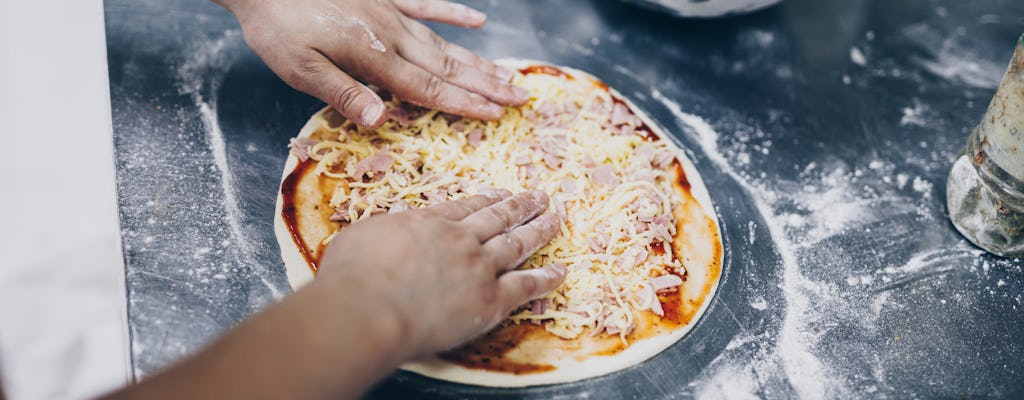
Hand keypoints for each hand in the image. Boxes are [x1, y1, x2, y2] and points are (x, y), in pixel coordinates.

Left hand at [216, 0, 528, 127]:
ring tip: (507, 74)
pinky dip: (453, 13)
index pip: (428, 88)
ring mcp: (390, 11)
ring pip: (443, 41)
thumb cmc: (277, 27)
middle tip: (521, 97)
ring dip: (477, 60)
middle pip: (447, 66)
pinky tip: (477, 20)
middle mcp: (391, 34)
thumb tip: (380, 119)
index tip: (497, 114)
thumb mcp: (300, 68)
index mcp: (373, 57)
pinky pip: (427, 4)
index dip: (464, 103)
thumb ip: (342, 93)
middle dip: (486, 85)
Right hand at [317, 190, 565, 358]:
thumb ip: (383, 231)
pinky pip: (526, 286)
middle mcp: (460, 239)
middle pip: (498, 217)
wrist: (369, 306)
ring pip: (517, 244)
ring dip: (539, 230)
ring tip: (556, 220)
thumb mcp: (361, 237)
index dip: (487, 199)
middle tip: (540, 196)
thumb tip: (388, 229)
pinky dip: (546, 278)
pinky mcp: (490, 300)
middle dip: (521, 205)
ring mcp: (479, 267)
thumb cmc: (352, 275)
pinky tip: (561, 271)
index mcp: (429, 222)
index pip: (466, 207)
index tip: (500, 193)